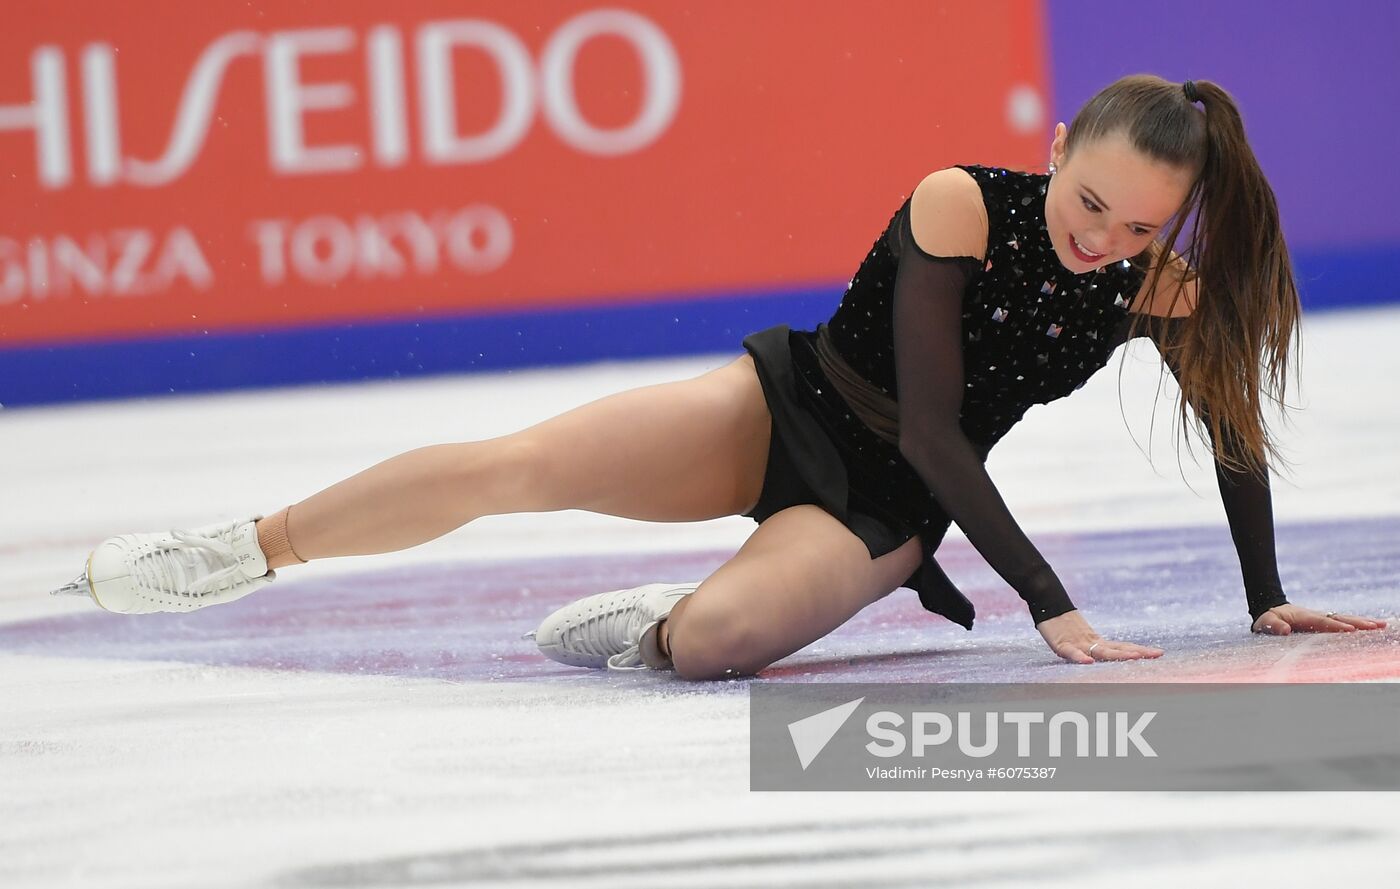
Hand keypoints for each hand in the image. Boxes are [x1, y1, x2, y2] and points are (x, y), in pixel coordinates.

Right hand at [1036, 610, 1164, 663]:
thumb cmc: (1060, 622)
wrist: (1046, 602)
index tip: (1159, 653)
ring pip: (1100, 651)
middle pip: (1117, 649)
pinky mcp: (1061, 644)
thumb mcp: (1077, 637)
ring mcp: (1077, 643)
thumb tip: (1097, 657)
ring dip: (1118, 654)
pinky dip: (1079, 657)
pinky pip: (1071, 653)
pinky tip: (1088, 662)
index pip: (1122, 647)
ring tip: (1135, 657)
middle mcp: (1091, 642)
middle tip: (1157, 654)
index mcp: (1096, 642)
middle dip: (1137, 652)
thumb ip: (1089, 647)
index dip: (1140, 650)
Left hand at [1251, 604, 1387, 634]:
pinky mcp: (1327, 620)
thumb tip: (1285, 630)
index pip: (1322, 622)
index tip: (1351, 630)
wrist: (1272, 608)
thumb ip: (1273, 626)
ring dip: (1363, 622)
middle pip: (1340, 618)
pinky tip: (1373, 626)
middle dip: (1358, 623)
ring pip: (1346, 619)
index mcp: (1304, 617)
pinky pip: (1345, 621)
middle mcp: (1318, 615)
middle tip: (1375, 626)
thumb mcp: (1265, 621)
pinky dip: (1359, 623)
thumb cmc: (1269, 618)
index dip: (1336, 626)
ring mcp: (1324, 617)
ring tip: (1382, 625)